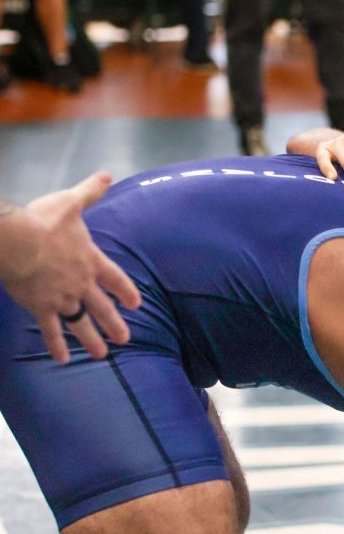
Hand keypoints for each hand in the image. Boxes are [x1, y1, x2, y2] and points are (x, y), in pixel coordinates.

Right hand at [3, 172, 141, 362]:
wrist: (18, 242)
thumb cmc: (43, 221)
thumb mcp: (71, 203)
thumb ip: (90, 191)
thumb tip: (107, 174)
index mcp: (91, 260)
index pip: (115, 279)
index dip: (126, 291)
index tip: (135, 304)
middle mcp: (82, 283)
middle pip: (102, 307)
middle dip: (114, 324)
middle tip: (125, 339)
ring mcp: (63, 298)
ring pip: (82, 323)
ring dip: (92, 339)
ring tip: (103, 354)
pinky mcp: (42, 307)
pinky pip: (51, 330)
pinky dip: (56, 345)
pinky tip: (63, 359)